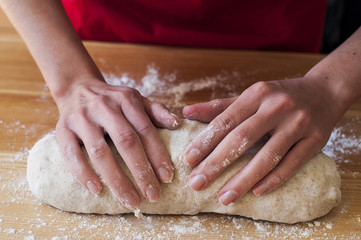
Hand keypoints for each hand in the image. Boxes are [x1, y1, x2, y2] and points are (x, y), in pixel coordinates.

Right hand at [55, 76, 179, 209]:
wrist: (77, 87)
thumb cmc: (113, 100)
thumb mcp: (136, 99)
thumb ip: (156, 111)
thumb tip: (177, 124)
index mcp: (126, 100)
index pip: (145, 130)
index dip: (157, 155)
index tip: (167, 178)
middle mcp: (104, 107)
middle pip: (126, 142)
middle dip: (141, 171)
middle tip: (153, 196)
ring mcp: (81, 118)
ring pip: (100, 152)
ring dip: (116, 179)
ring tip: (130, 200)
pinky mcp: (63, 129)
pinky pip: (71, 154)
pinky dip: (83, 174)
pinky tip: (97, 190)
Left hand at [182, 76, 344, 204]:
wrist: (325, 91)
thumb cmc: (280, 96)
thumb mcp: (251, 95)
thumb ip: (219, 106)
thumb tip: (187, 111)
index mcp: (257, 94)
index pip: (225, 120)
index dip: (205, 141)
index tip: (188, 160)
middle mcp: (277, 106)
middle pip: (242, 139)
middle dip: (216, 164)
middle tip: (197, 183)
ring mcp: (298, 123)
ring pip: (267, 156)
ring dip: (243, 180)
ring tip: (224, 197)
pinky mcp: (316, 139)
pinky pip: (292, 164)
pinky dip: (274, 179)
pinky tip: (256, 191)